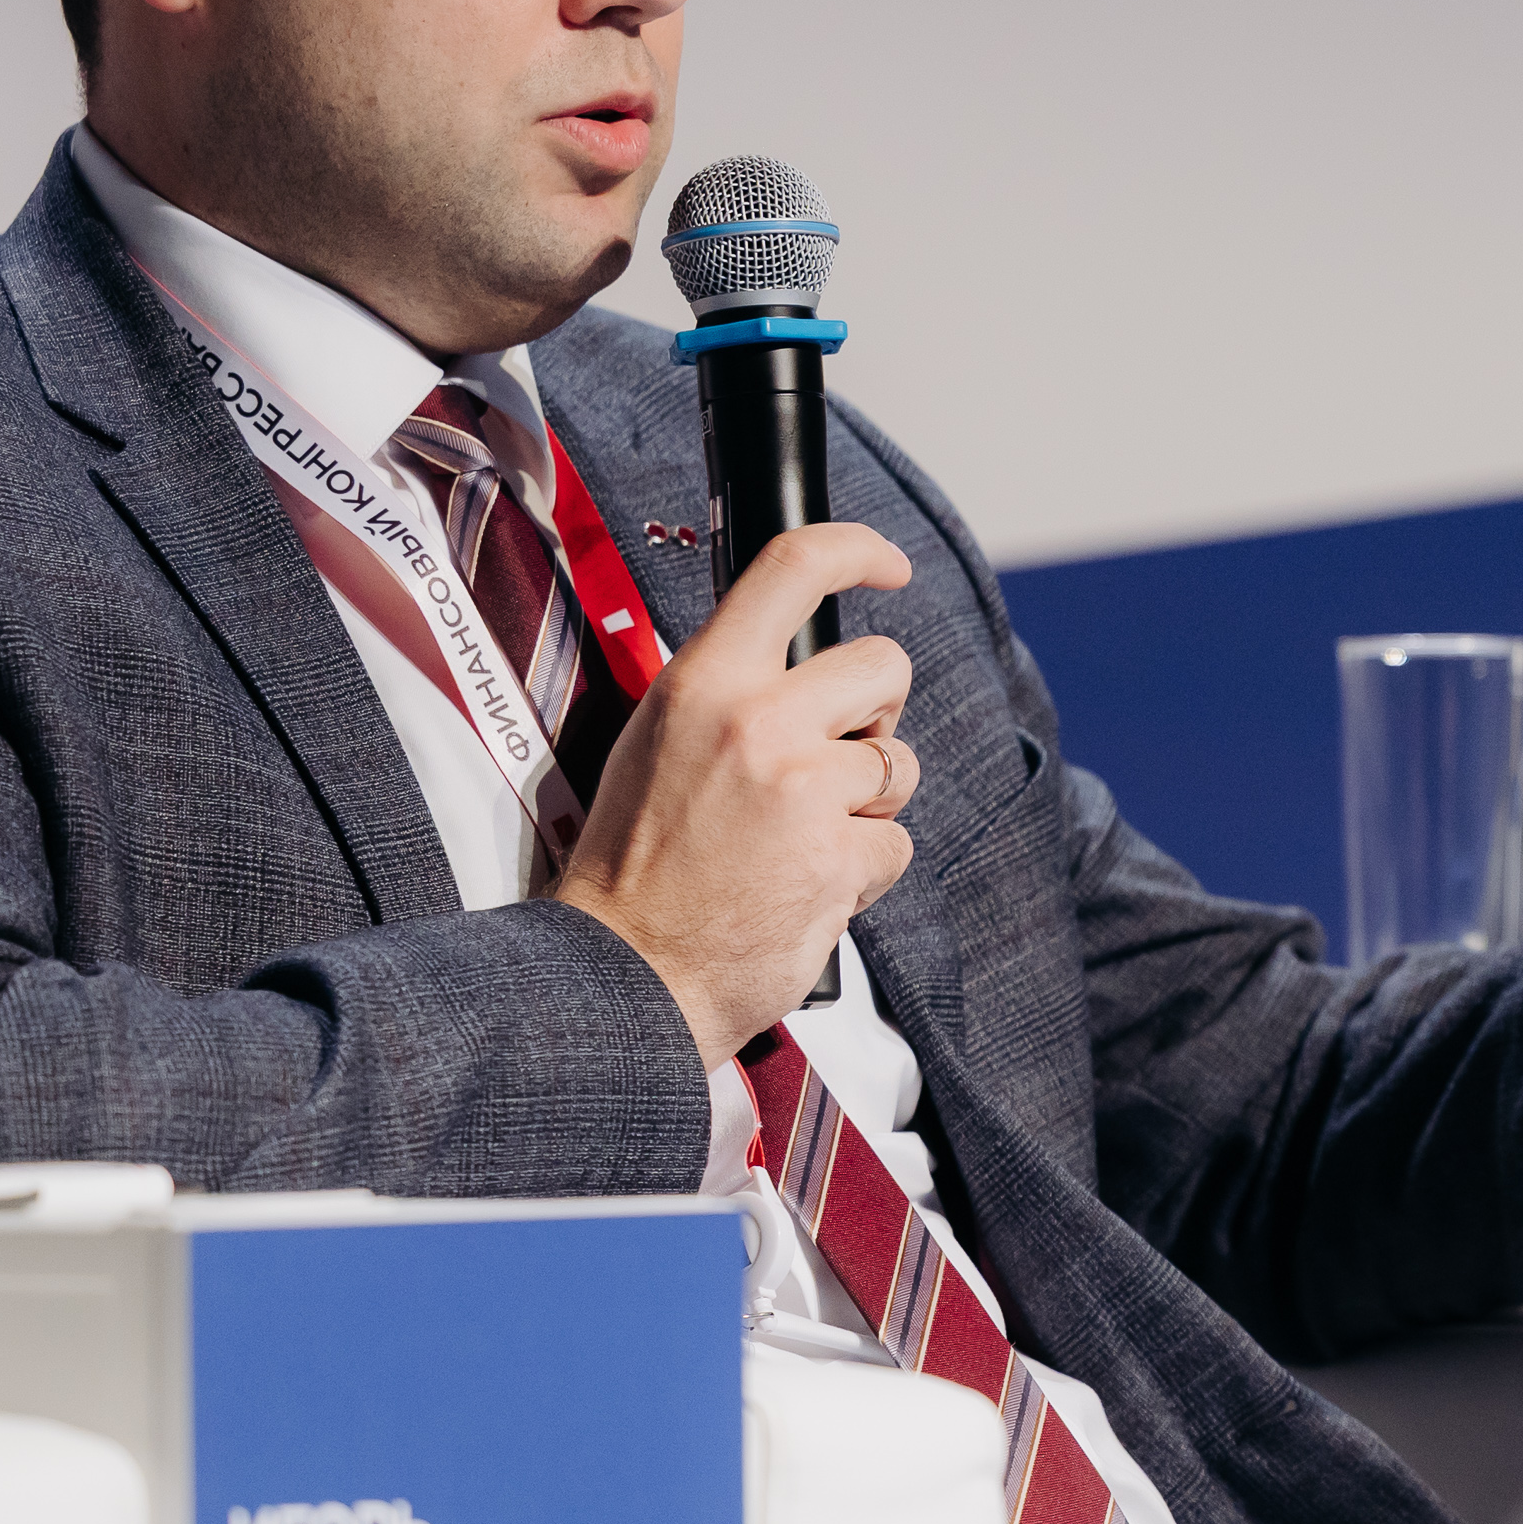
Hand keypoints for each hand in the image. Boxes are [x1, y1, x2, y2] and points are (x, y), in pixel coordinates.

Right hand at [554, 522, 919, 1058]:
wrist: (623, 973)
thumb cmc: (636, 865)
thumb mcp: (657, 742)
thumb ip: (729, 695)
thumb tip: (800, 667)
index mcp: (704, 681)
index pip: (792, 566)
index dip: (858, 550)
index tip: (888, 566)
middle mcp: (757, 721)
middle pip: (884, 665)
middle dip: (879, 711)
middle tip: (843, 754)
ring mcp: (803, 789)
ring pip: (899, 764)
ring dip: (868, 804)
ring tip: (801, 840)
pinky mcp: (838, 857)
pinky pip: (896, 843)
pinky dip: (864, 871)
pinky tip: (807, 888)